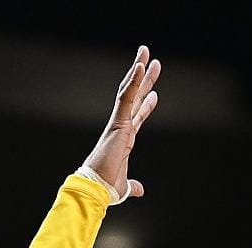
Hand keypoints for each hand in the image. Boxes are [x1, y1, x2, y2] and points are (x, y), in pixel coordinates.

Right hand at [78, 46, 163, 203]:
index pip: (137, 116)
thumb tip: (139, 190)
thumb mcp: (125, 185)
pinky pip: (126, 97)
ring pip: (129, 90)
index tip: (154, 93)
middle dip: (144, 79)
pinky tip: (140, 66)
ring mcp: (119, 122)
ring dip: (138, 70)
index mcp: (124, 138)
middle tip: (152, 60)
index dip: (146, 104)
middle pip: (135, 96)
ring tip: (145, 52)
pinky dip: (133, 81)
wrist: (97, 188)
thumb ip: (133, 185)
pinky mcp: (117, 122)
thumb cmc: (106, 187)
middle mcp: (121, 126)